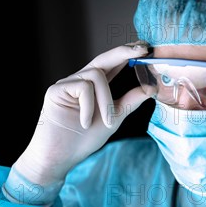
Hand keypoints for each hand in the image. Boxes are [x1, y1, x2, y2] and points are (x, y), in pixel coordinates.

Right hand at [12, 43, 149, 186]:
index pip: (112, 64)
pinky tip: (85, 123)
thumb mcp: (113, 118)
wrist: (59, 158)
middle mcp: (79, 80)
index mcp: (93, 86)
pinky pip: (83, 88)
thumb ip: (129, 102)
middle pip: (103, 58)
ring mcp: (66, 84)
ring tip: (106, 122)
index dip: (128, 54)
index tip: (146, 48)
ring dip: (106, 100)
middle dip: (124, 52)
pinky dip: (90, 107)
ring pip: (96, 76)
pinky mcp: (55, 90)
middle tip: (142, 50)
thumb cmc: (82, 140)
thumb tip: (150, 87)